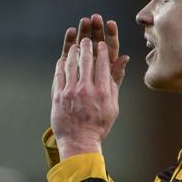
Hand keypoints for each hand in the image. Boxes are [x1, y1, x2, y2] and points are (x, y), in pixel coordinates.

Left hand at [51, 15, 128, 159]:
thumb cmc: (98, 126)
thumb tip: (123, 60)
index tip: (101, 43)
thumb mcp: (113, 106)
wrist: (79, 142)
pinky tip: (64, 58)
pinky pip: (60, 73)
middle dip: (87, 44)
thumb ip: (116, 82)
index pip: (102, 63)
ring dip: (74, 50)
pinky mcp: (59, 95)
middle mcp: (87, 89)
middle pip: (87, 59)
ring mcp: (71, 91)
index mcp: (103, 92)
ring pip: (72, 63)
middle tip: (87, 38)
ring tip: (76, 44)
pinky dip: (62, 63)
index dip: (102, 50)